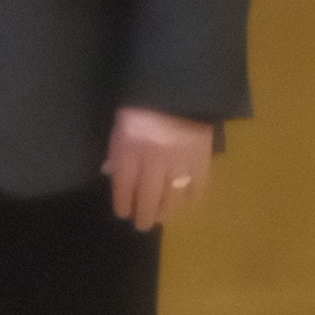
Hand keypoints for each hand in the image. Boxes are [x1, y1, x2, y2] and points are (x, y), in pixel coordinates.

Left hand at [108, 107, 217, 231]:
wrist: (176, 89)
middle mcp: (155, 158)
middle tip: (143, 225)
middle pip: (149, 195)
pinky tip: (187, 206)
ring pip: (174, 195)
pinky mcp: (203, 157)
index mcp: (130, 148)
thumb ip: (117, 152)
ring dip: (168, 212)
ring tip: (162, 219)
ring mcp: (181, 159)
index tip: (123, 214)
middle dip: (145, 214)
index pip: (124, 185)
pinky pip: (199, 184)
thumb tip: (111, 174)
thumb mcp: (120, 128)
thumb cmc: (141, 108)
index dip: (123, 203)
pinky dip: (193, 199)